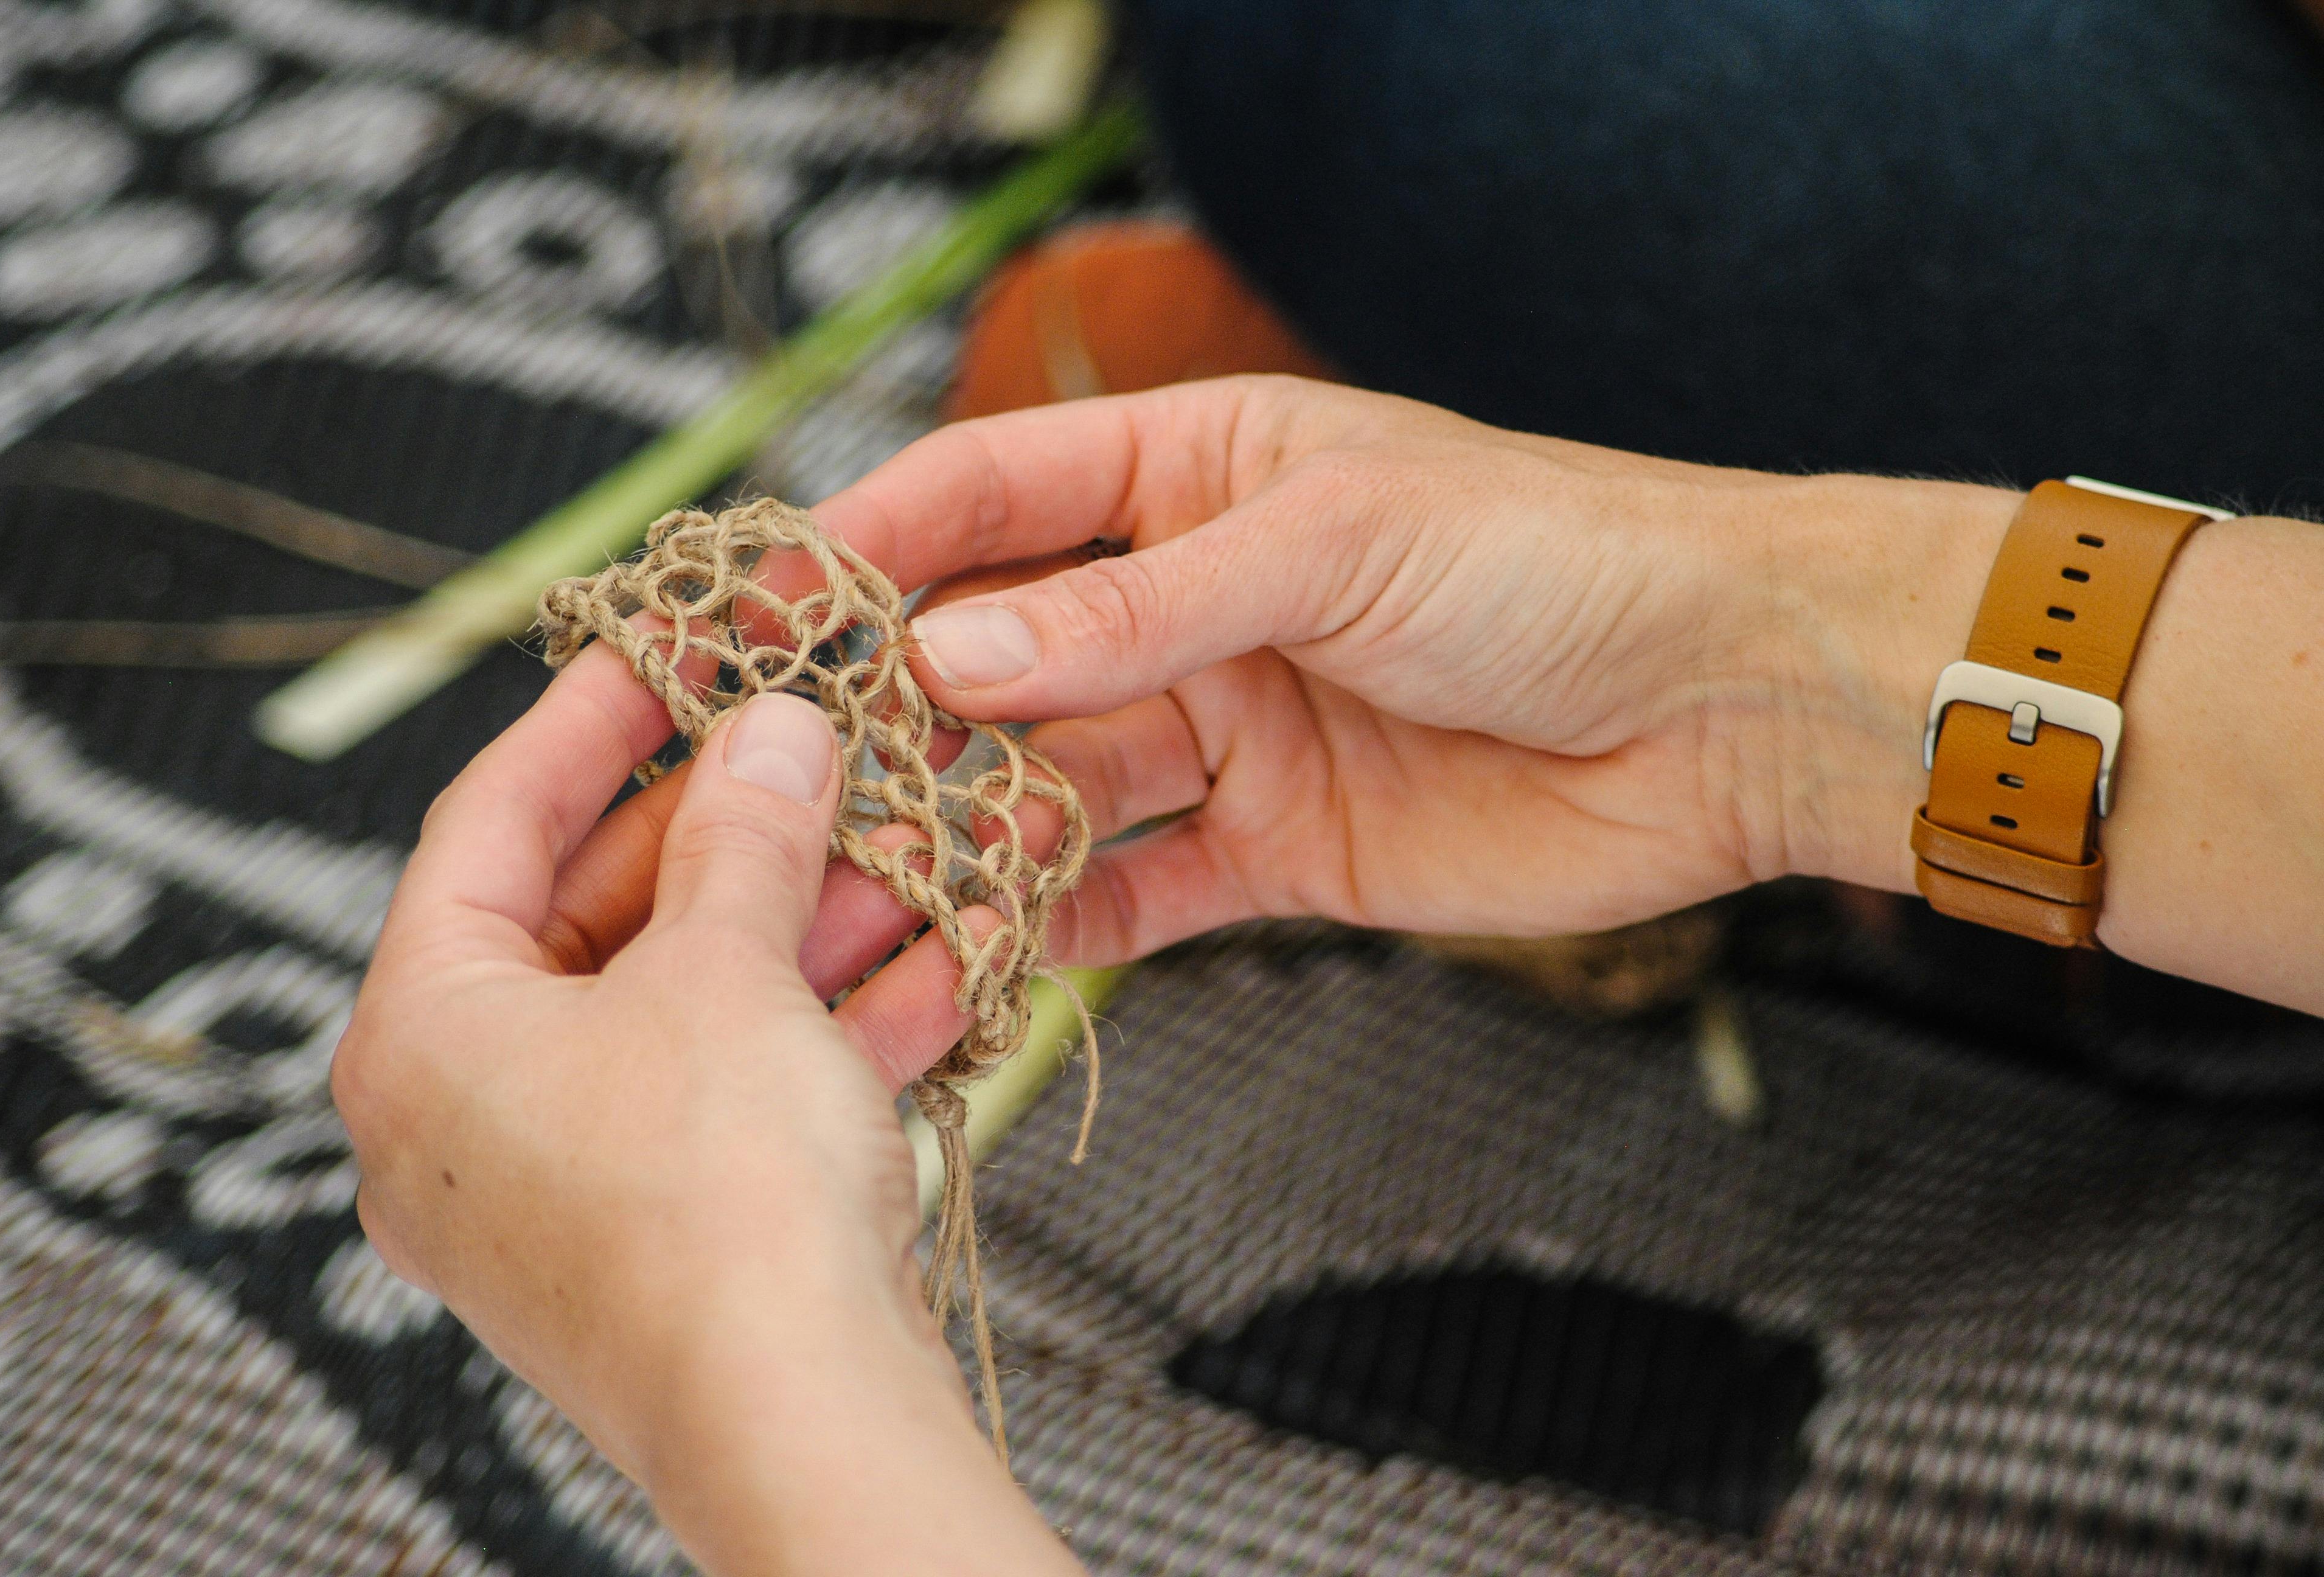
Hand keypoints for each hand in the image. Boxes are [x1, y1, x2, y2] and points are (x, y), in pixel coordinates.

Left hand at [331, 644, 1081, 1574]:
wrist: (801, 1423)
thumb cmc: (717, 1213)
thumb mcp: (726, 972)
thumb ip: (744, 834)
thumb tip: (766, 733)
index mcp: (420, 1039)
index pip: (486, 825)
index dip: (587, 721)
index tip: (664, 650)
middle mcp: (467, 1120)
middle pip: (600, 918)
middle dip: (734, 830)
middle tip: (817, 748)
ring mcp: (569, 1187)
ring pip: (691, 1007)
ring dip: (807, 921)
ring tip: (910, 842)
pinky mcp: (666, 1238)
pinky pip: (740, 1092)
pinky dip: (828, 1024)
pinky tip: (940, 959)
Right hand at [808, 375, 2014, 959]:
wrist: (1723, 702)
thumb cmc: (1552, 560)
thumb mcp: (1328, 547)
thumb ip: (1135, 616)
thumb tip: (949, 659)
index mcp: (1197, 477)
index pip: (993, 495)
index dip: (876, 543)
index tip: (760, 601)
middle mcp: (1192, 607)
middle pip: (999, 658)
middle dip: (892, 712)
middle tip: (776, 778)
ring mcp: (1226, 733)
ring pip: (1048, 784)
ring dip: (956, 831)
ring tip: (850, 884)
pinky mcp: (1274, 853)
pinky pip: (1131, 892)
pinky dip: (1055, 921)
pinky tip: (974, 950)